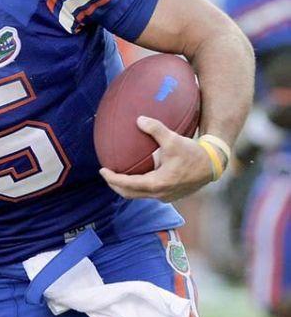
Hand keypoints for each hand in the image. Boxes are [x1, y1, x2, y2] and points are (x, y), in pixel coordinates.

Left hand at [99, 116, 215, 201]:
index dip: (112, 178)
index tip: (102, 170)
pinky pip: (148, 193)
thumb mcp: (173, 139)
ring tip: (118, 175)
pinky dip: (138, 186)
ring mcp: (165, 196)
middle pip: (129, 194)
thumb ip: (155, 129)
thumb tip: (138, 119)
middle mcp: (159, 194)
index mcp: (157, 183)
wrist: (213, 165)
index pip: (127, 184)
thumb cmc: (192, 152)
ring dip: (127, 187)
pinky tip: (137, 175)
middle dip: (115, 185)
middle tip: (107, 174)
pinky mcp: (170, 195)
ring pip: (139, 195)